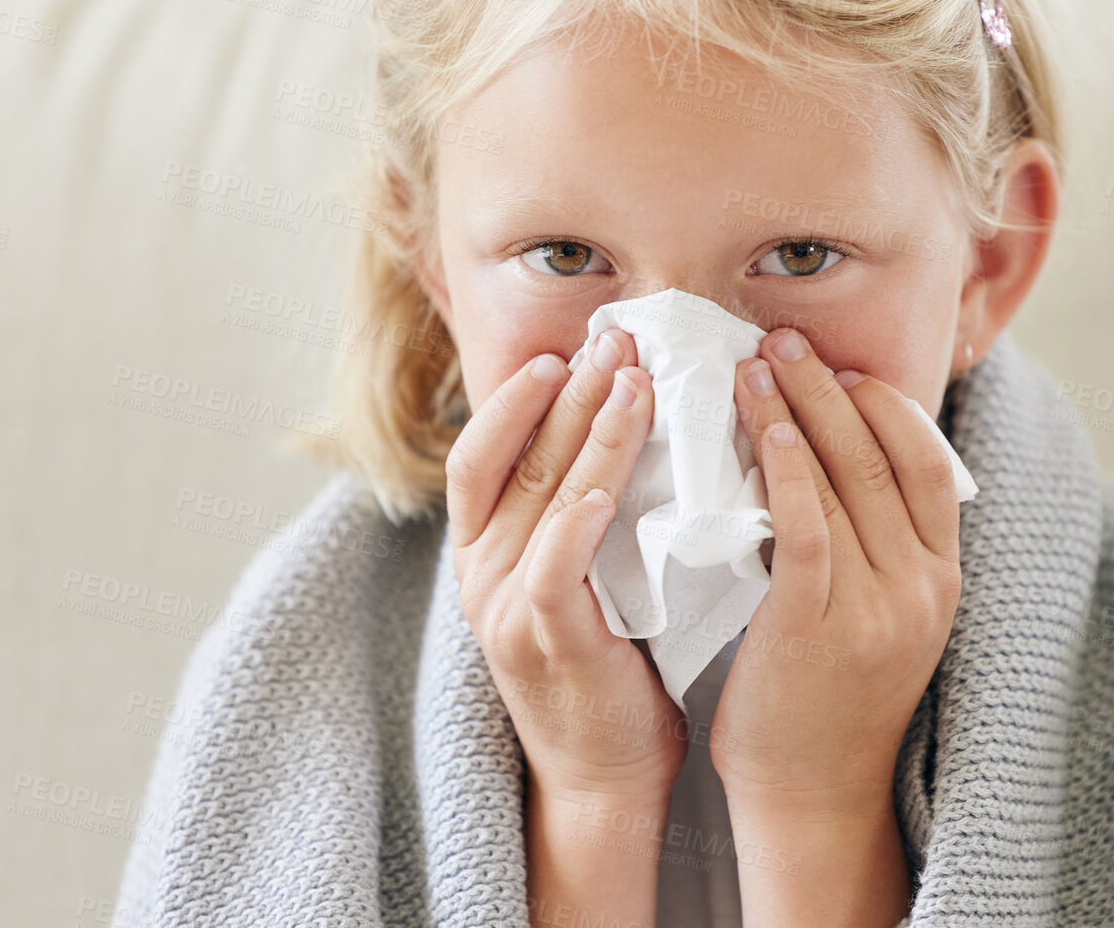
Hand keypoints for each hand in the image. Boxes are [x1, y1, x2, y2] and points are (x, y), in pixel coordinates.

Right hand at [445, 328, 688, 802]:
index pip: (479, 454)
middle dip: (569, 393)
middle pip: (516, 459)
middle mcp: (481, 573)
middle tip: (617, 342)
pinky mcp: (548, 644)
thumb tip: (628, 425)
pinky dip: (576, 526)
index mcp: (483, 551)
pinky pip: (553, 572)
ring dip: (591, 436)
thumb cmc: (608, 662)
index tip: (563, 352)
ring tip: (634, 384)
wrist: (602, 771)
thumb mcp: (579, 577)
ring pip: (542, 500)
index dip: (514, 399)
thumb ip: (582, 513)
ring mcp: (507, 610)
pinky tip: (605, 491)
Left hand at [712, 326, 963, 817]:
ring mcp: (877, 606)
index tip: (839, 366)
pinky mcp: (819, 625)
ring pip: (842, 479)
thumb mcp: (878, 618)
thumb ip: (870, 549)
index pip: (928, 463)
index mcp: (942, 577)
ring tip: (754, 364)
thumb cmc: (827, 702)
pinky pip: (806, 525)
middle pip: (881, 456)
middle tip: (783, 341)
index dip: (884, 404)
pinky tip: (759, 428)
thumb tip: (827, 464)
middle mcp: (922, 586)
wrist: (812, 797)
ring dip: (795, 410)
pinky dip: (786, 468)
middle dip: (828, 388)